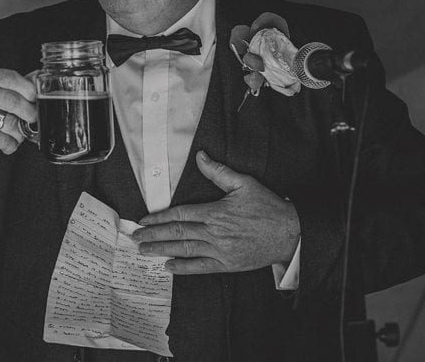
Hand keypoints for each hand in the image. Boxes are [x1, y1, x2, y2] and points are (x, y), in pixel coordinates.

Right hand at [0, 68, 36, 179]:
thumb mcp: (1, 93)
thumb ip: (20, 85)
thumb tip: (42, 79)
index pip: (12, 78)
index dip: (30, 90)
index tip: (37, 99)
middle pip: (13, 101)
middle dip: (29, 112)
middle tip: (33, 118)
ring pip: (9, 123)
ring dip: (19, 133)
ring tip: (17, 134)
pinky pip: (2, 139)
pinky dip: (10, 145)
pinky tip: (8, 144)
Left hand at [133, 151, 299, 273]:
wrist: (289, 233)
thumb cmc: (268, 208)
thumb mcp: (244, 184)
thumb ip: (219, 172)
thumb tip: (201, 157)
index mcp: (215, 212)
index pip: (180, 214)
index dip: (159, 218)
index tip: (145, 220)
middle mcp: (214, 233)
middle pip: (177, 233)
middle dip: (153, 235)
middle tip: (135, 237)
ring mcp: (220, 251)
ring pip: (184, 250)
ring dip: (162, 250)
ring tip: (144, 250)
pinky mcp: (227, 264)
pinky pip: (200, 268)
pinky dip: (183, 268)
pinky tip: (169, 266)